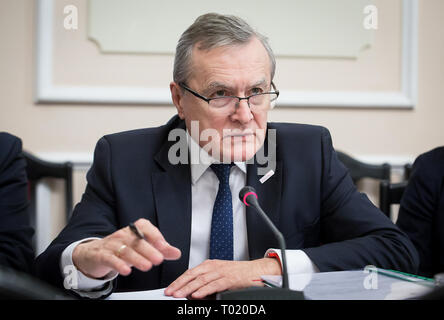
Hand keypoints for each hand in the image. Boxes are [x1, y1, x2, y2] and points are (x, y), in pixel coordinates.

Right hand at [72, 218, 180, 278]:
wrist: (94, 253)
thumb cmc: (122, 248)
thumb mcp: (142, 248)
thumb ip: (160, 250)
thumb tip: (177, 253)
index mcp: (134, 229)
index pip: (146, 227)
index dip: (155, 236)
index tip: (164, 246)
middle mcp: (123, 234)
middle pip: (137, 241)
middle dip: (149, 250)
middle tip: (159, 259)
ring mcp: (112, 244)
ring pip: (125, 250)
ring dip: (137, 258)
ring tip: (147, 266)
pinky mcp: (102, 255)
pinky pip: (110, 258)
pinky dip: (119, 264)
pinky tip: (127, 271)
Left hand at [164, 257, 280, 298]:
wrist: (257, 271)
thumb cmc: (239, 274)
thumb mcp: (219, 274)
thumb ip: (206, 281)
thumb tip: (192, 292)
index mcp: (210, 264)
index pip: (190, 272)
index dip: (178, 280)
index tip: (169, 288)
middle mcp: (214, 266)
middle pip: (193, 275)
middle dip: (180, 284)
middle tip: (169, 292)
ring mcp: (222, 272)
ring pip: (201, 280)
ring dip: (188, 288)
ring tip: (179, 295)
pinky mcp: (230, 279)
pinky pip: (215, 285)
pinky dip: (205, 290)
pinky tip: (197, 295)